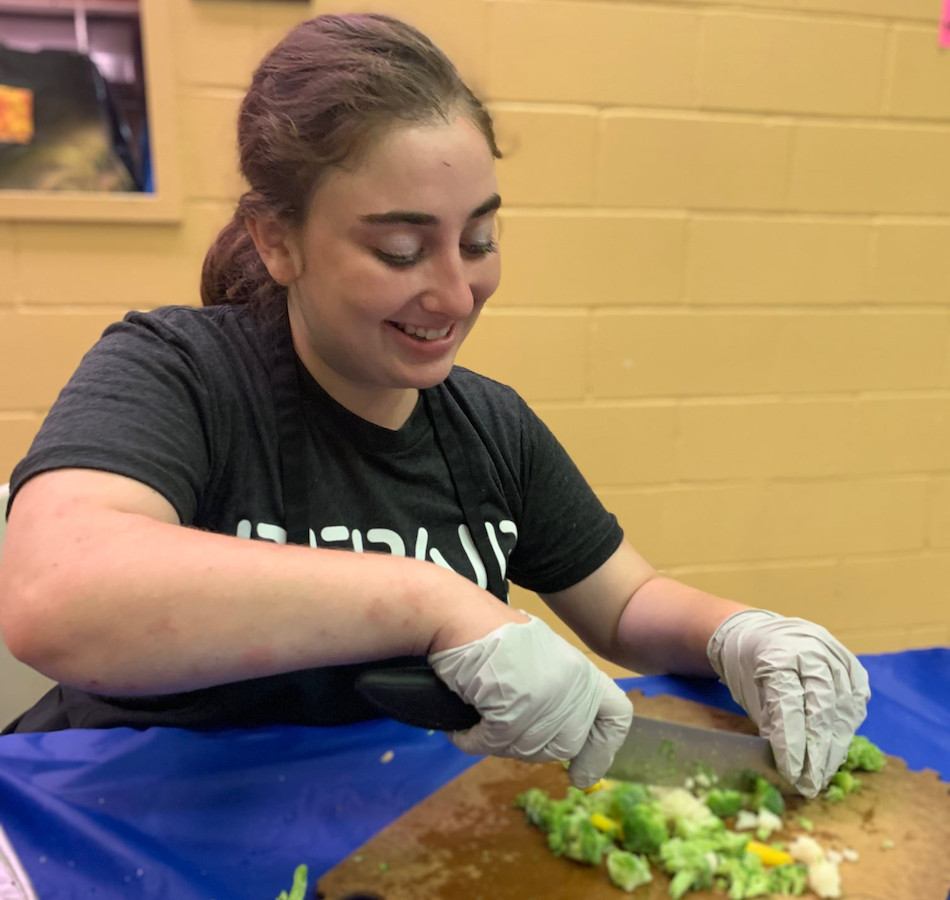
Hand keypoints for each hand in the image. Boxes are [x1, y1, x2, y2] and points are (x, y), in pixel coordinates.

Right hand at [429, 615, 632, 788]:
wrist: (461, 616)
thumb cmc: (493, 632)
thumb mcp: (541, 657)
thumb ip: (558, 691)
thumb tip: (554, 738)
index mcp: (582, 673)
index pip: (616, 716)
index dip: (602, 750)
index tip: (583, 775)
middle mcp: (571, 689)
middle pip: (565, 745)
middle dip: (532, 746)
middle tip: (502, 731)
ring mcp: (544, 702)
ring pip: (528, 749)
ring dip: (499, 742)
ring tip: (478, 719)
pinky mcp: (513, 713)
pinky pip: (492, 745)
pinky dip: (472, 740)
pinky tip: (463, 728)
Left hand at [707, 609, 869, 797]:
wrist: (760, 633)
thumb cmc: (750, 669)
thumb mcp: (749, 694)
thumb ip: (771, 724)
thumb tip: (790, 765)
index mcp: (777, 654)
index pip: (788, 703)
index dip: (791, 742)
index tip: (791, 773)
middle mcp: (811, 652)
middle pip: (821, 708)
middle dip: (817, 752)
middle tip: (810, 785)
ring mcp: (836, 656)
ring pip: (843, 709)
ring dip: (834, 748)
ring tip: (822, 776)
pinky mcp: (853, 665)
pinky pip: (855, 703)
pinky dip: (846, 730)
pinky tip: (835, 752)